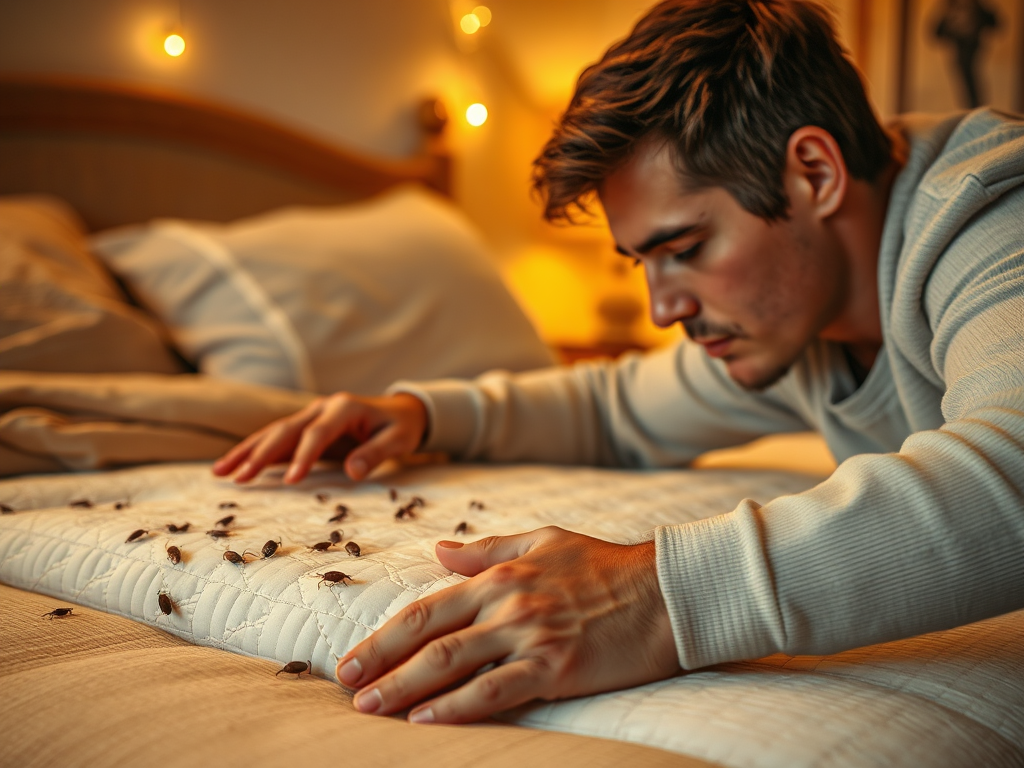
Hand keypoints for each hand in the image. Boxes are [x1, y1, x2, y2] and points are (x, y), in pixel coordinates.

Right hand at [211, 392, 427, 483]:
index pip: (318, 433)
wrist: (401, 410)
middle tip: (239, 478)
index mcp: (344, 407)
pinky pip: (277, 438)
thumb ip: (376, 453)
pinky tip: (233, 466)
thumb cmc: (400, 427)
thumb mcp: (397, 440)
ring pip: (273, 432)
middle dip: (260, 454)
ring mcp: (311, 414)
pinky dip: (254, 451)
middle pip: (285, 430)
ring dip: (247, 451)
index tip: (290, 481)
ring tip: (220, 472)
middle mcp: (322, 407)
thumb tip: (353, 472)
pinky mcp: (305, 425)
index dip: (303, 456)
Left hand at [335, 526, 678, 723]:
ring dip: (406, 688)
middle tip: (346, 688)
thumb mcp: (544, 540)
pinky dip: (457, 706)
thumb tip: (439, 551)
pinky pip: (496, 690)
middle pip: (428, 637)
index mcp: (500, 576)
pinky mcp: (555, 667)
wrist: (665, 591)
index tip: (353, 659)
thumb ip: (489, 548)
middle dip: (381, 663)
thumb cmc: (606, 566)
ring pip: (452, 664)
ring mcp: (530, 636)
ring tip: (372, 708)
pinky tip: (427, 719)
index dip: (385, 636)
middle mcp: (507, 604)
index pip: (428, 609)